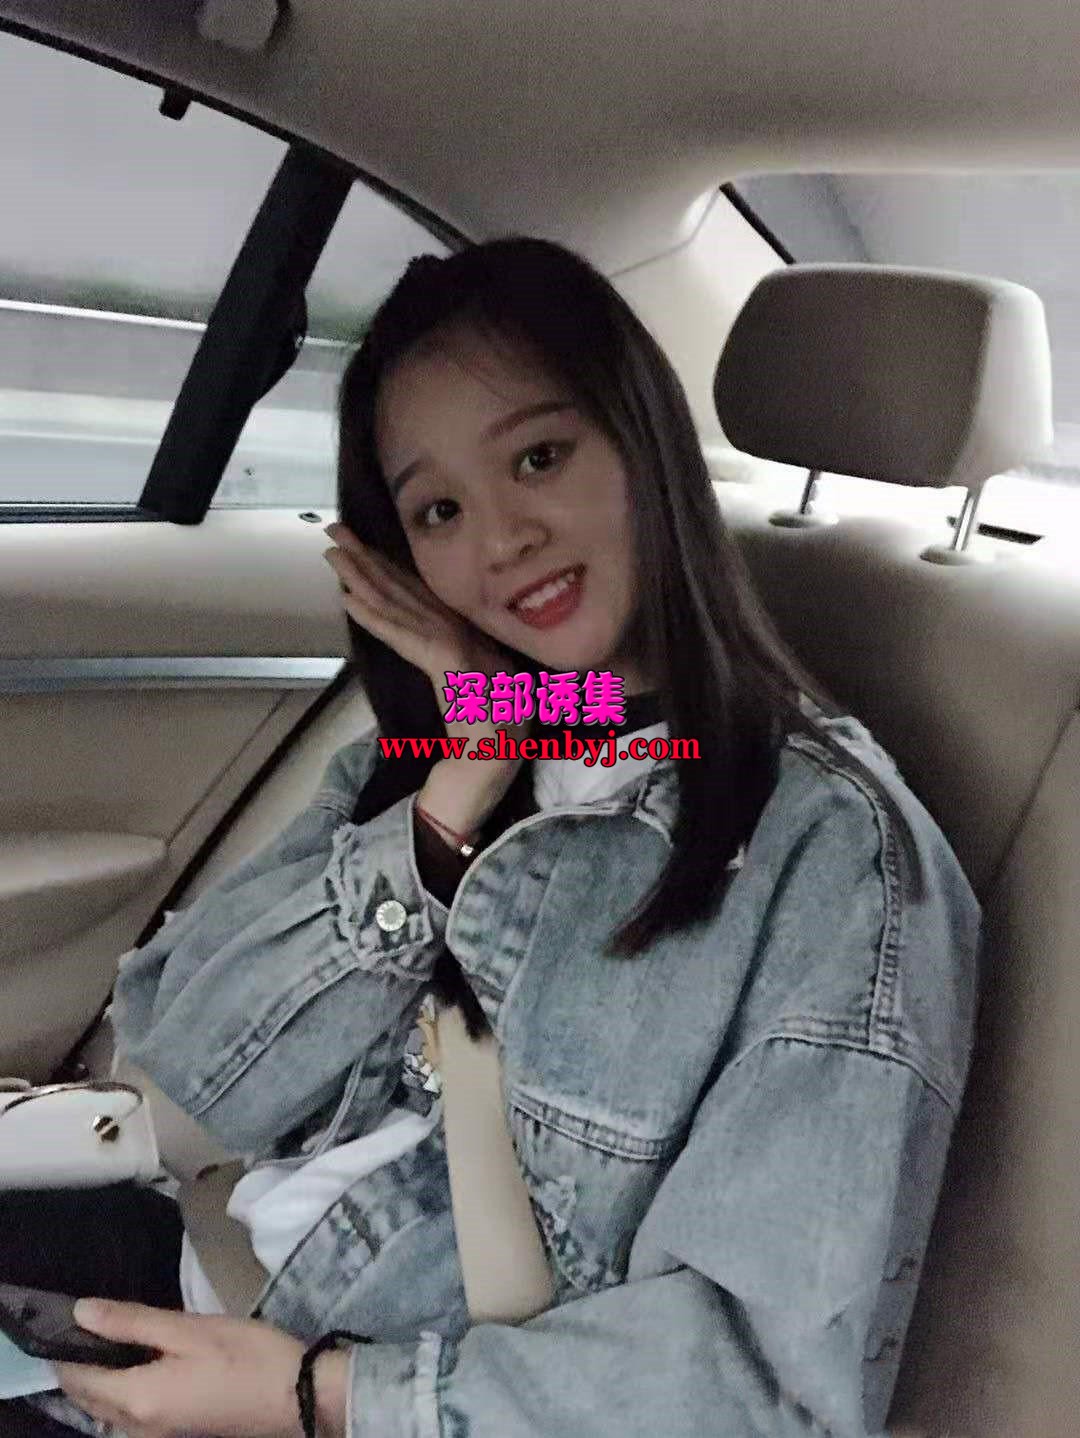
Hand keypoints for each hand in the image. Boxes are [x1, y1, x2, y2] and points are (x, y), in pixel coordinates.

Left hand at [52, 1298, 345, 1437]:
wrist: (297, 1396)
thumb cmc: (245, 1357)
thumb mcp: (189, 1329)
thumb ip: (131, 1322)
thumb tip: (80, 1310)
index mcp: (135, 1400)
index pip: (76, 1377)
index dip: (64, 1345)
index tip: (66, 1310)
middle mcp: (135, 1426)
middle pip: (86, 1396)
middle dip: (78, 1360)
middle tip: (90, 1316)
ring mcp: (156, 1434)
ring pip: (106, 1406)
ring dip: (100, 1374)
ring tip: (115, 1331)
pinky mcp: (174, 1431)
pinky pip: (128, 1411)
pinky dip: (122, 1386)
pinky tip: (142, 1358)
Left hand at [324, 522, 531, 819]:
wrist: (501, 754)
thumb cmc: (498, 723)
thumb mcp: (486, 681)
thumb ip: (470, 656)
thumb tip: (459, 644)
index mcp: (459, 632)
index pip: (415, 593)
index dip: (385, 565)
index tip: (358, 543)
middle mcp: (449, 631)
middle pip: (399, 589)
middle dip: (365, 558)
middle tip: (333, 528)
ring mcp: (447, 642)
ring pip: (396, 602)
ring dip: (361, 574)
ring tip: (332, 548)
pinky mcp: (444, 659)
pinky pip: (401, 633)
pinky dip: (373, 615)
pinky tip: (347, 597)